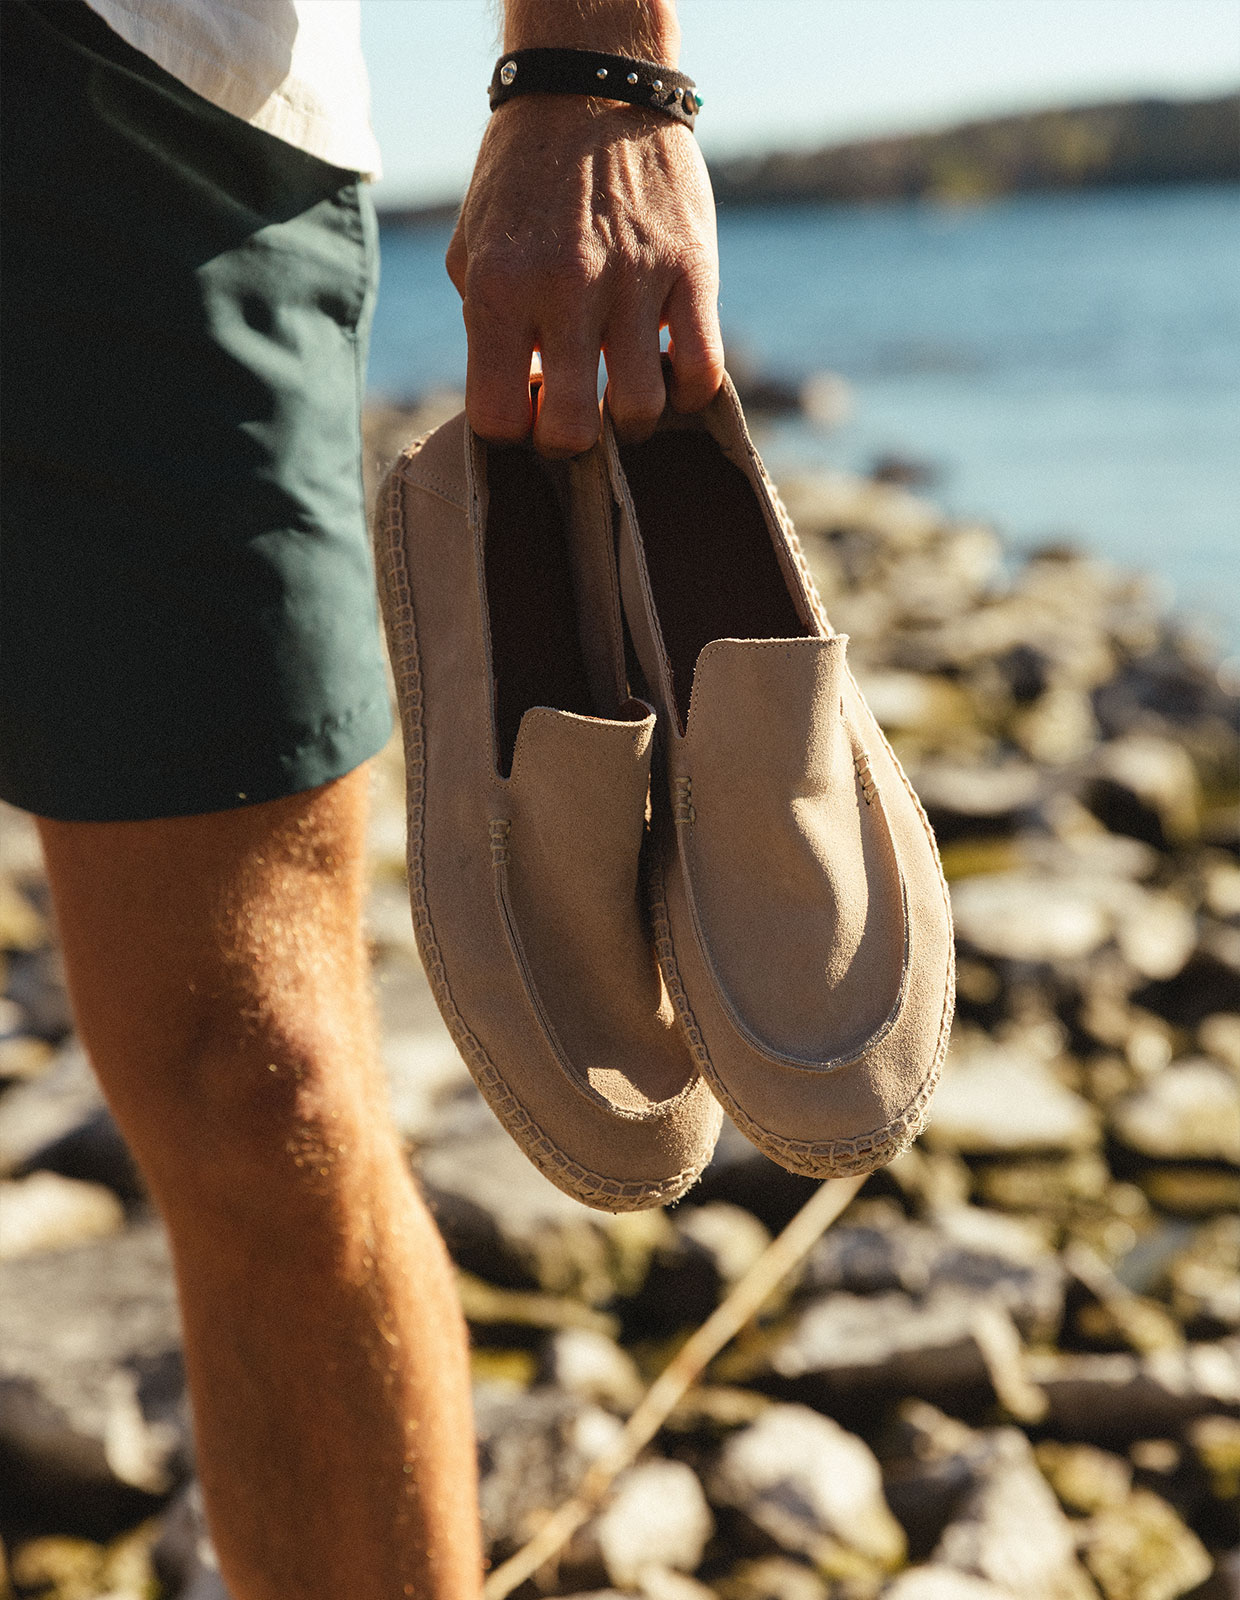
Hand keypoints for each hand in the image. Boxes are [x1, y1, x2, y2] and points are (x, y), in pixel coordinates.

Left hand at [446, 94, 722, 454]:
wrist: (591, 86)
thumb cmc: (523, 176)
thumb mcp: (473, 245)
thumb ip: (484, 325)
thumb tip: (516, 396)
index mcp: (499, 287)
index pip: (498, 418)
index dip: (511, 430)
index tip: (524, 409)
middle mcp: (565, 290)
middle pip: (570, 432)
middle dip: (569, 442)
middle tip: (575, 417)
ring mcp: (635, 282)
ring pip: (640, 410)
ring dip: (631, 418)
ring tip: (624, 390)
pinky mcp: (692, 270)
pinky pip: (703, 368)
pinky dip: (688, 391)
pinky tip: (671, 372)